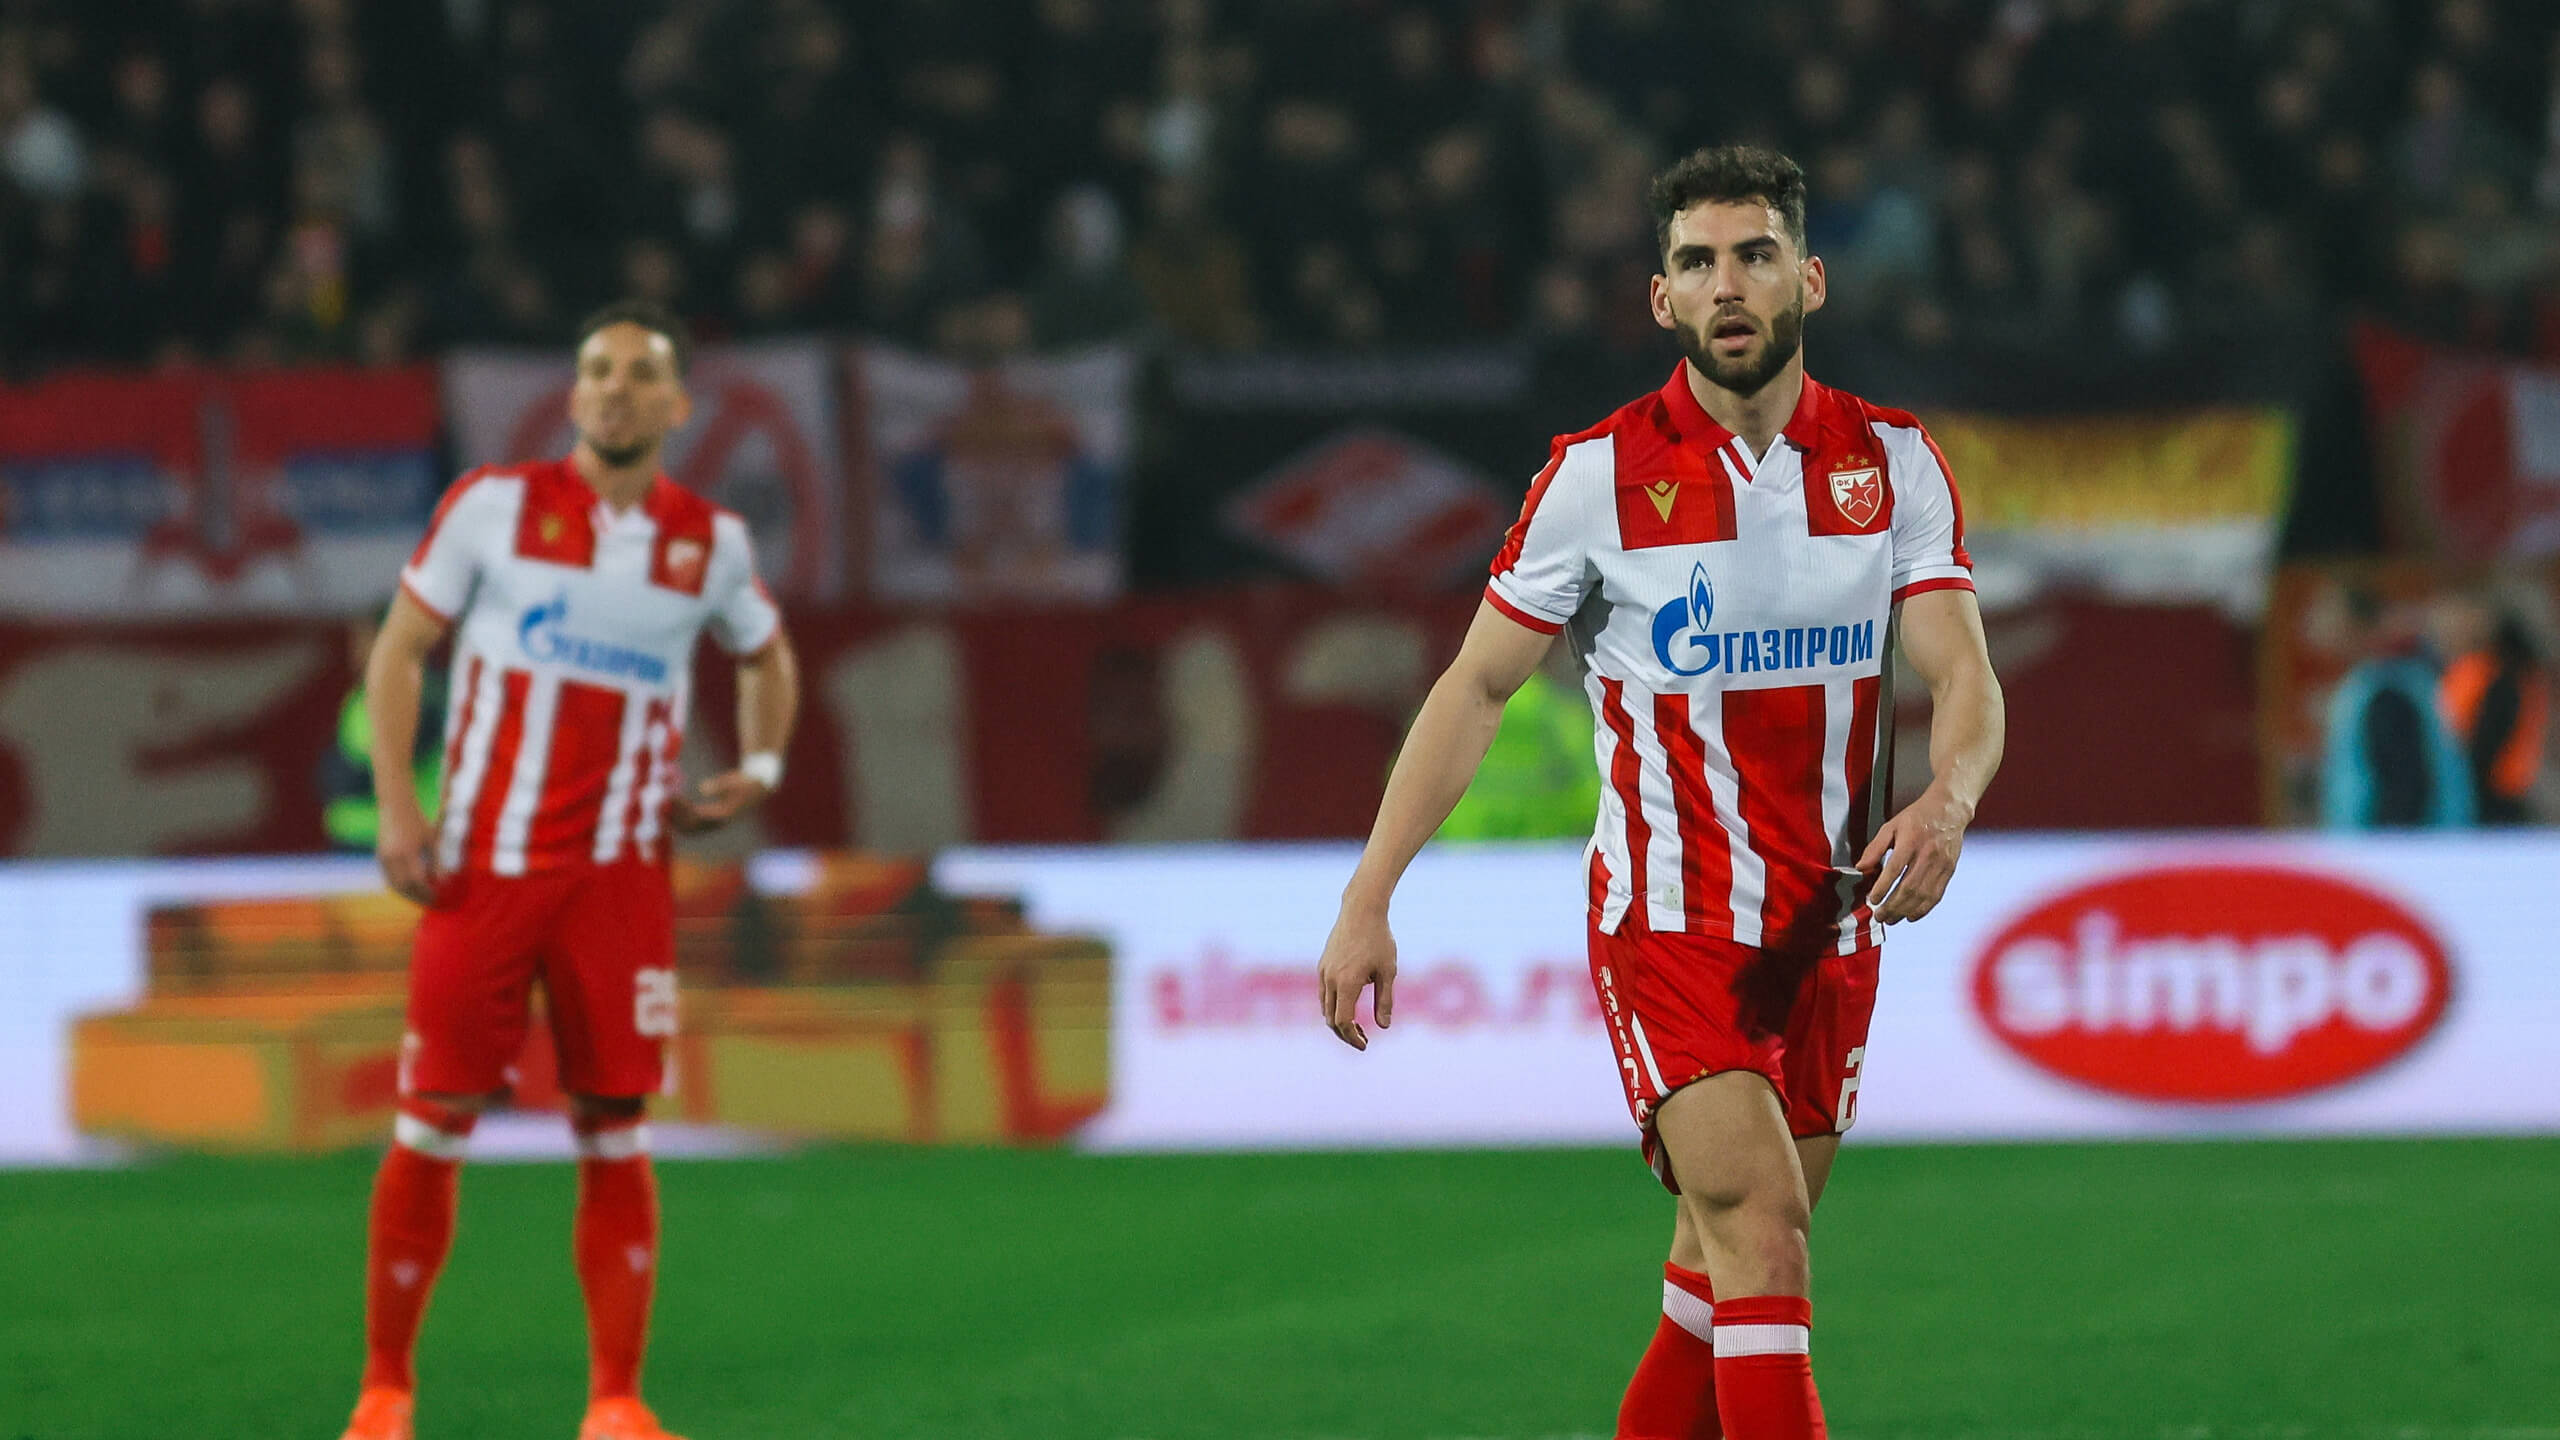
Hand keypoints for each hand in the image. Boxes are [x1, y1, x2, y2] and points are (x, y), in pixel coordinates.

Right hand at [376, 800, 438, 905]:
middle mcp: (393, 857)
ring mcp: (383, 858)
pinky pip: (388, 878)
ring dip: (407, 894)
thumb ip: (437, 861)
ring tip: (421, 899)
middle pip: (404, 886)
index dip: (427, 890)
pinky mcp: (379, 857)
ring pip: (394, 884)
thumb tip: (442, 882)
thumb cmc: (419, 822)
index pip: (417, 879)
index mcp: (408, 852)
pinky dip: (399, 887)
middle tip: (430, 902)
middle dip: (417, 896)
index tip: (438, 896)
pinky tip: (410, 890)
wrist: (395, 808)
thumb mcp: (431, 839)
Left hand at [667, 769, 771, 834]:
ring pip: (689, 826)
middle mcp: (717, 823)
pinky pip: (691, 822)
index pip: (697, 818)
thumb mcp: (735, 780)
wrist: (759, 786)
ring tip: (662, 805)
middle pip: (690, 827)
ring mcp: (714, 822)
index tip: (671, 799)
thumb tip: (701, 788)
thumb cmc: (746, 781)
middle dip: (674, 818)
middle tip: (659, 806)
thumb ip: (720, 785)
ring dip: (675, 818)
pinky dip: (680, 815)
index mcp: (723, 816)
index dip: (682, 810)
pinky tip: (672, 803)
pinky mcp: (710, 818)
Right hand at [1317, 901, 1396, 1049]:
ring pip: (1325, 1007)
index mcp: (1347, 984)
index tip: (1365, 1045)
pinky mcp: (1322, 964)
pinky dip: (1333, 1006)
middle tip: (1363, 1039)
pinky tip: (1348, 1005)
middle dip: (1345, 1034)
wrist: (1361, 909)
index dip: (1353, 1038)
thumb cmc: (1379, 939)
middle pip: (1331, 1019)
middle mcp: (1331, 980)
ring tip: (1357, 1026)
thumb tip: (1384, 1027)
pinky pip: (1324, 993)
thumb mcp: (1388, 971)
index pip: (1343, 1022)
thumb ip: (1384, 1001)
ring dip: (1338, 1020)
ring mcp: (1324, 972)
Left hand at [1856, 784, 1971, 925]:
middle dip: (1892, 906)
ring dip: (1905, 911)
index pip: (1895, 869)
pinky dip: (1923, 909)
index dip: (1882, 887)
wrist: (1948, 811)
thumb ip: (1875, 847)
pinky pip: (1936, 895)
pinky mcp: (1949, 871)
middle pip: (1909, 887)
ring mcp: (1941, 864)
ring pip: (1923, 894)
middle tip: (1879, 916)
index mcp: (1910, 841)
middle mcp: (1927, 855)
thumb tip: (1860, 867)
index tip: (1872, 900)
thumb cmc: (1916, 818)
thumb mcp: (1891, 826)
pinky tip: (1911, 916)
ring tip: (1891, 920)